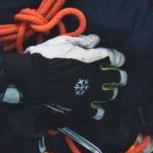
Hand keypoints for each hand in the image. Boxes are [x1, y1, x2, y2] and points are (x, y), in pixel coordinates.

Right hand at [1, 32, 126, 122]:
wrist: (33, 77)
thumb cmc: (47, 56)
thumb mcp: (64, 41)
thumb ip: (83, 41)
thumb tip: (96, 39)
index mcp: (93, 58)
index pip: (115, 57)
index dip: (117, 58)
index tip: (116, 59)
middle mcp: (97, 76)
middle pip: (118, 77)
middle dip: (119, 76)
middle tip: (117, 76)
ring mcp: (91, 93)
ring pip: (110, 94)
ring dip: (109, 91)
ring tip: (104, 91)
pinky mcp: (82, 107)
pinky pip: (98, 112)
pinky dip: (98, 110)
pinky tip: (95, 107)